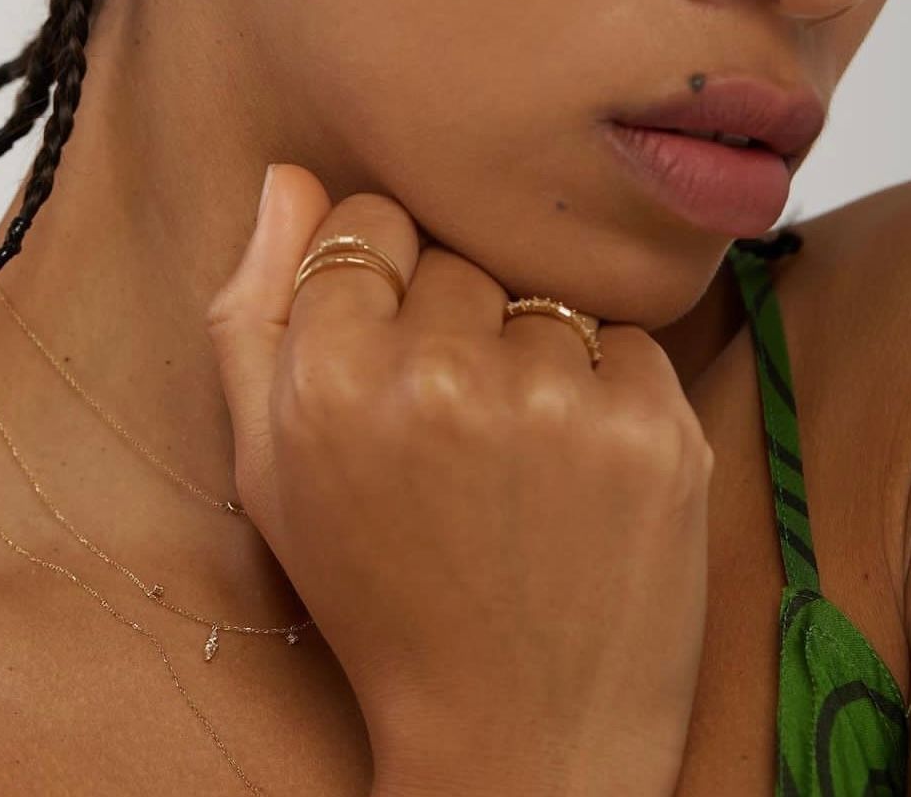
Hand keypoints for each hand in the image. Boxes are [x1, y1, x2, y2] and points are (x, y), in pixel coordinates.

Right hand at [206, 164, 711, 796]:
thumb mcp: (270, 466)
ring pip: (538, 293)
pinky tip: (581, 469)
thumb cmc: (380, 591)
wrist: (517, 736)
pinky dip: (607, 387)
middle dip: (450, 318)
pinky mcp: (655, 428)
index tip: (390, 353)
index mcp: (329, 377)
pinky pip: (624, 336)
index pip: (366, 219)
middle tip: (453, 430)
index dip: (377, 283)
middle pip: (454, 253)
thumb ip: (255, 309)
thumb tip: (289, 175)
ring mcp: (555, 400)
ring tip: (518, 460)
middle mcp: (440, 374)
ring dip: (531, 355)